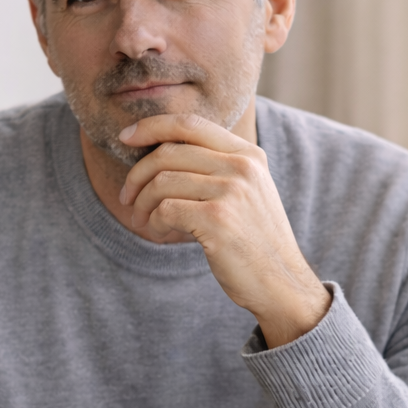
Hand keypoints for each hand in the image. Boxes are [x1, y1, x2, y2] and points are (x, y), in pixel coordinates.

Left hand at [118, 113, 331, 346]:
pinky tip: (159, 233)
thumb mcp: (247, 193)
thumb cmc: (254, 242)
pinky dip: (153, 222)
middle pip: (169, 152)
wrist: (282, 283)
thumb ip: (217, 168)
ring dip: (141, 203)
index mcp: (249, 154)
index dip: (152, 126)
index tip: (126, 136)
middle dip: (137, 175)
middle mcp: (243, 166)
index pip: (190, 124)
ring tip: (141, 220)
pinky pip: (165, 209)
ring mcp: (232, 191)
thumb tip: (159, 152)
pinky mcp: (217, 219)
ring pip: (162, 181)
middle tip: (127, 198)